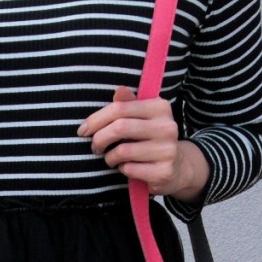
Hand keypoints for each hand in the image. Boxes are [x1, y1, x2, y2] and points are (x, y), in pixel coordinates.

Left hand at [78, 87, 208, 200]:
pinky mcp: (164, 172)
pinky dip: (122, 169)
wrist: (178, 167)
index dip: (96, 119)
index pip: (119, 108)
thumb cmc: (151, 138)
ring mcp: (168, 150)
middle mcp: (167, 127)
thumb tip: (119, 90)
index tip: (83, 130)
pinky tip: (127, 167)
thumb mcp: (141, 118)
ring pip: (122, 151)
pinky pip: (130, 169)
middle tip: (94, 147)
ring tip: (111, 158)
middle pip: (120, 128)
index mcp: (160, 108)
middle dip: (99, 139)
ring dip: (110, 157)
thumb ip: (128, 104)